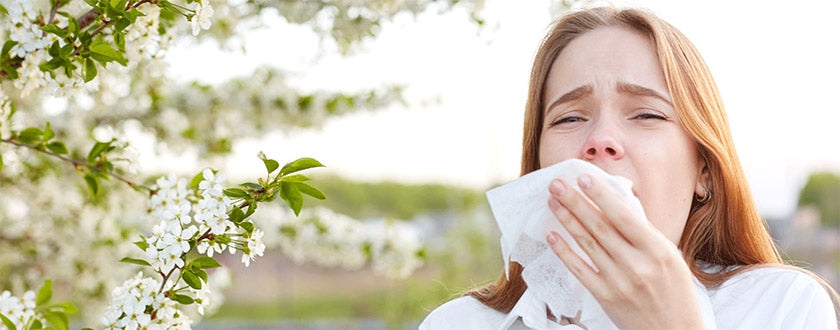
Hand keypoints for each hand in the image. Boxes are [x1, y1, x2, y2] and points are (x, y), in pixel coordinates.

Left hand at [545, 174, 704, 329]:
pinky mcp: (606, 297)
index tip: (583, 178)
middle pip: (600, 227)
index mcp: (658, 251)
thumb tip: (616, 205)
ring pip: (587, 244)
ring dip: (567, 220)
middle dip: (576, 202)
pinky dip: (564, 252)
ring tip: (553, 202)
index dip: (601, 196)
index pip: (624, 216)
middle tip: (557, 184)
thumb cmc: (675, 293)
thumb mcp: (670, 258)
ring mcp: (620, 282)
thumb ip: (644, 234)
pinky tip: (552, 236)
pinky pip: (580, 270)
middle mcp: (638, 265)